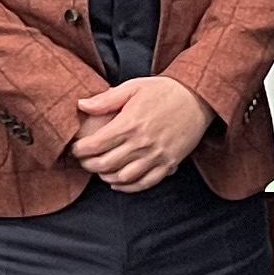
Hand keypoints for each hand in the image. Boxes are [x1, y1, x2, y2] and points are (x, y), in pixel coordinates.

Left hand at [72, 76, 214, 192]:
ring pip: (123, 177)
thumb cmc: (164, 90)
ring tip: (100, 171)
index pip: (96, 145)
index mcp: (129, 124)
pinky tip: (118, 182)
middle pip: (105, 164)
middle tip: (84, 161)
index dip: (81, 150)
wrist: (197, 97)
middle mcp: (141, 143)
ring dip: (106, 177)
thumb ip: (106, 99)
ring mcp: (156, 156)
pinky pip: (145, 183)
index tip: (76, 149)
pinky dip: (128, 187)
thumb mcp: (133, 87)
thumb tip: (82, 105)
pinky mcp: (168, 163)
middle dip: (89, 165)